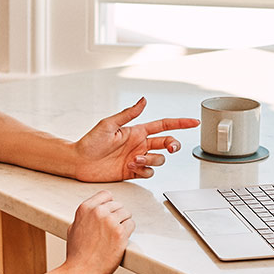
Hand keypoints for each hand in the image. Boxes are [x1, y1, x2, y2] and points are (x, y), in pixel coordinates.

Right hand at [63, 191, 133, 273]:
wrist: (80, 272)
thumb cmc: (77, 254)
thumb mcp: (74, 227)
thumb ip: (85, 216)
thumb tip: (95, 210)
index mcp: (85, 208)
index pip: (106, 195)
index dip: (109, 205)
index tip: (109, 213)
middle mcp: (98, 212)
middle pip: (118, 205)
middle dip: (117, 216)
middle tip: (112, 229)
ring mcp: (110, 221)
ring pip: (127, 213)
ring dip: (124, 223)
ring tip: (115, 235)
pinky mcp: (120, 233)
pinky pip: (131, 224)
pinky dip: (128, 232)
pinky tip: (120, 240)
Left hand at [74, 97, 198, 181]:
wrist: (79, 162)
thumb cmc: (90, 142)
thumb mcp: (109, 124)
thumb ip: (128, 114)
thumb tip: (143, 100)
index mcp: (136, 131)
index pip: (164, 125)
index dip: (180, 123)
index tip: (194, 122)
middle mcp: (139, 144)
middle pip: (166, 144)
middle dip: (173, 145)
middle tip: (171, 148)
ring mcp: (137, 159)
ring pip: (159, 160)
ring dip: (151, 160)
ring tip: (135, 160)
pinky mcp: (132, 172)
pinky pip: (148, 173)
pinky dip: (144, 171)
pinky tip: (132, 167)